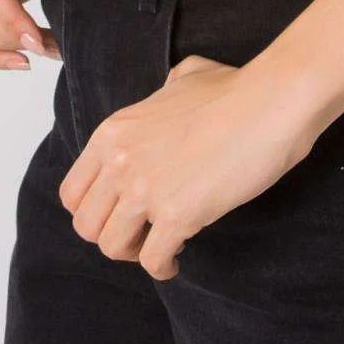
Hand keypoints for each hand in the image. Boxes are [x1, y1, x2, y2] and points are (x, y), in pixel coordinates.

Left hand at [58, 53, 315, 280]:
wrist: (270, 102)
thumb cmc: (235, 89)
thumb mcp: (183, 77)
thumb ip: (163, 92)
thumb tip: (168, 93)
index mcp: (114, 133)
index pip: (73, 192)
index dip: (94, 210)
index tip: (119, 213)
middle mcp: (120, 162)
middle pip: (87, 226)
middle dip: (112, 235)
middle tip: (140, 234)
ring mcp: (145, 189)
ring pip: (112, 247)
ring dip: (135, 253)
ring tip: (160, 245)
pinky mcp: (176, 214)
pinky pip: (152, 260)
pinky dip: (163, 266)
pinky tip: (178, 258)